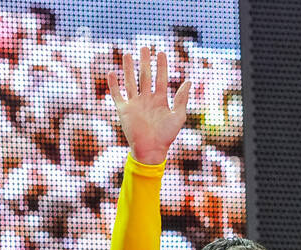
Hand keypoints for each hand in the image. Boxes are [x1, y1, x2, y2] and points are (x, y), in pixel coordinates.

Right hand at [107, 47, 191, 165]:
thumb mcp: (178, 117)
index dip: (161, 66)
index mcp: (160, 100)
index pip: (160, 79)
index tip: (161, 52)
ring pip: (130, 82)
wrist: (151, 151)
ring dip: (128, 68)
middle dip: (145, 62)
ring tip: (127, 54)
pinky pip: (117, 95)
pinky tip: (111, 73)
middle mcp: (147, 100)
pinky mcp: (124, 111)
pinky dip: (114, 85)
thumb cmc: (166, 137)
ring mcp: (134, 104)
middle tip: (144, 47)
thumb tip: (189, 81)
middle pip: (145, 76)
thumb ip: (182, 99)